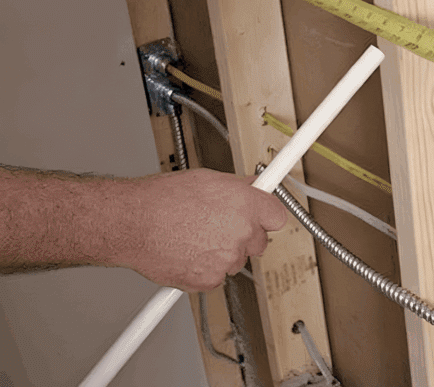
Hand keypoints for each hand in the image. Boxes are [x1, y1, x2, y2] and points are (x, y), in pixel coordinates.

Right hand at [123, 168, 287, 291]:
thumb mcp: (207, 179)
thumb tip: (253, 187)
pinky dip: (204, 269)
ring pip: (236, 260)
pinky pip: (216, 276)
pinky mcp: (210, 280)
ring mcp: (228, 259)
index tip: (260, 216)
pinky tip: (186, 252)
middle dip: (243, 235)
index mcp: (247, 205)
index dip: (265, 216)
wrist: (131, 223)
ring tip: (193, 237)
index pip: (278, 217)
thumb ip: (238, 187)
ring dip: (222, 252)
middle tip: (217, 227)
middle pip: (259, 241)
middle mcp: (242, 232)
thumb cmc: (161, 199)